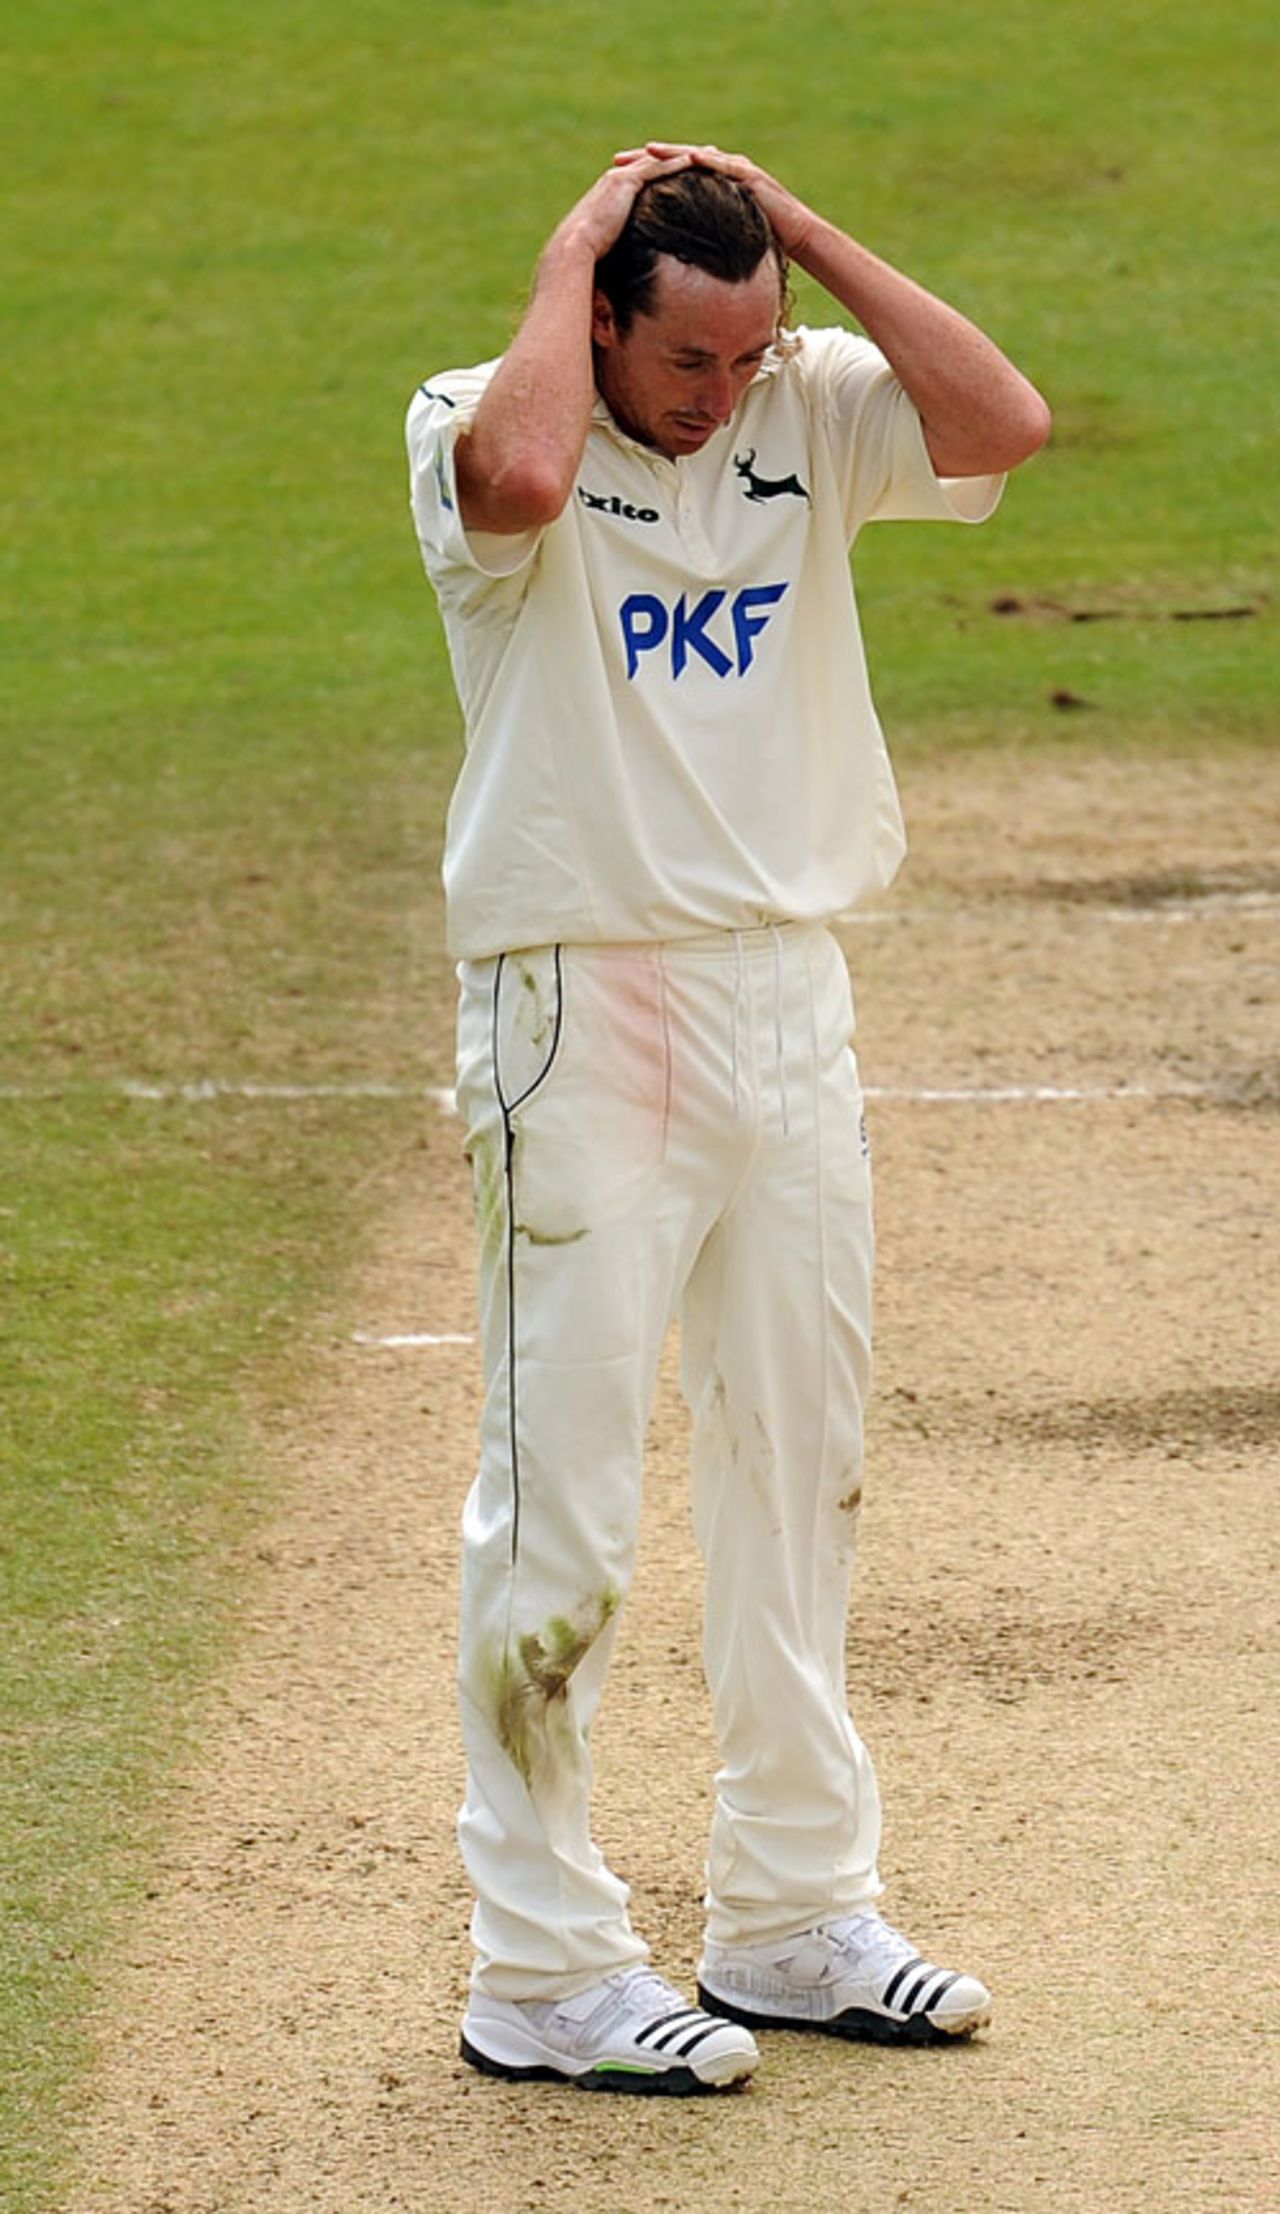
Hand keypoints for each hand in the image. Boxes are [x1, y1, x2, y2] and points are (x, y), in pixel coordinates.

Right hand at [552, 149, 694, 262]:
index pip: (646, 176)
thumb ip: (621, 246)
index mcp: (612, 192)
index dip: (668, 171)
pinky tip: (696, 162)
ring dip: (685, 155)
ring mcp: (620, 177)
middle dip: (681, 156)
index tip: (688, 169)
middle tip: (707, 152)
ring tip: (710, 153)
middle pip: (656, 161)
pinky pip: (656, 168)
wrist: (573, 249)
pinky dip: (676, 163)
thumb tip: (628, 265)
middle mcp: (616, 178)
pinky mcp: (625, 182)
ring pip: (659, 160)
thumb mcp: (608, 249)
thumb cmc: (588, 258)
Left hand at [614, 141, 815, 258]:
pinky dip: (708, 161)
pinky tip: (689, 158)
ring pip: (697, 156)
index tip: (611, 179)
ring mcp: (735, 169)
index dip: (640, 175)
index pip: (668, 174)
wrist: (796, 236)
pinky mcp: (751, 176)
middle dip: (645, 158)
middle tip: (617, 160)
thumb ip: (693, 238)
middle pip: (675, 159)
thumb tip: (666, 259)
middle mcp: (718, 169)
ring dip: (672, 152)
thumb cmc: (756, 241)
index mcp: (706, 183)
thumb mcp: (715, 239)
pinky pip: (725, 166)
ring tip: (647, 151)